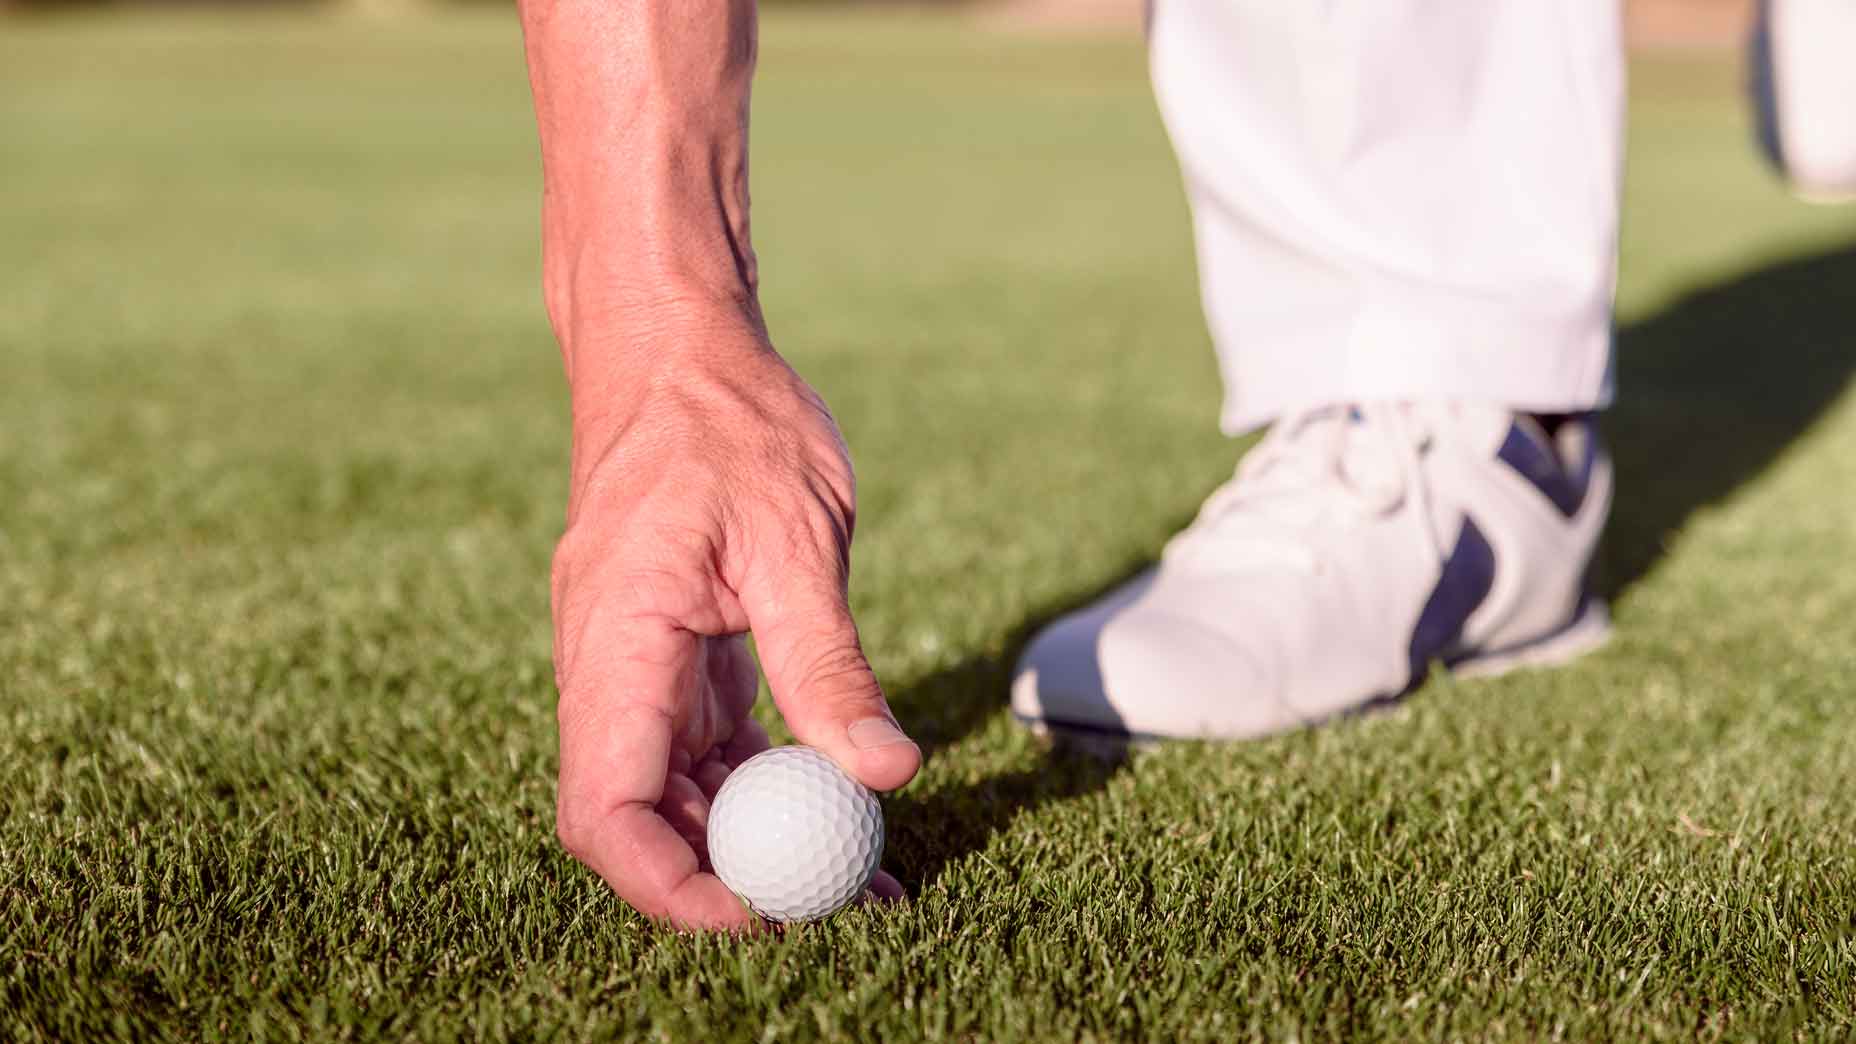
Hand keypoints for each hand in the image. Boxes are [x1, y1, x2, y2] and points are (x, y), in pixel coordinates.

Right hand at [549, 318, 921, 929]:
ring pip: (676, 786)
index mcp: (614, 641)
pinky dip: (762, 782)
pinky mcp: (672, 652)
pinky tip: (834, 801)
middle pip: (639, 815)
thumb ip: (828, 661)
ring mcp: (636, 662)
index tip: (759, 913)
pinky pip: (704, 744)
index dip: (668, 884)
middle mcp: (607, 666)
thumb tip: (885, 772)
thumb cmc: (727, 420)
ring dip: (753, 835)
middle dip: (725, 875)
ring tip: (856, 872)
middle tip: (832, 903)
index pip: (604, 808)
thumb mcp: (794, 537)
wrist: (678, 346)